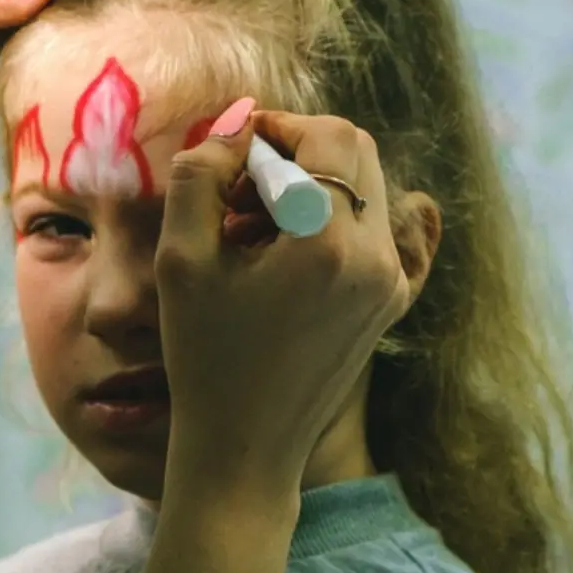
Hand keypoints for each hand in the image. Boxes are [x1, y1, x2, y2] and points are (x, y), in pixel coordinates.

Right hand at [154, 107, 410, 497]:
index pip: (328, 136)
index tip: (231, 152)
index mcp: (330, 246)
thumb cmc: (204, 358)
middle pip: (356, 152)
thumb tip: (236, 124)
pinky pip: (374, 229)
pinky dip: (332, 219)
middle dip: (296, 151)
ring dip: (312, 184)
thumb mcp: (180, 260)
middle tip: (238, 190)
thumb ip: (200, 174)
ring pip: (366, 187)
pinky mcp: (390, 303)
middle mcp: (377, 260)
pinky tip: (282, 250)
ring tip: (251, 226)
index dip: (278, 127)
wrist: (246, 448)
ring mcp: (392, 283)